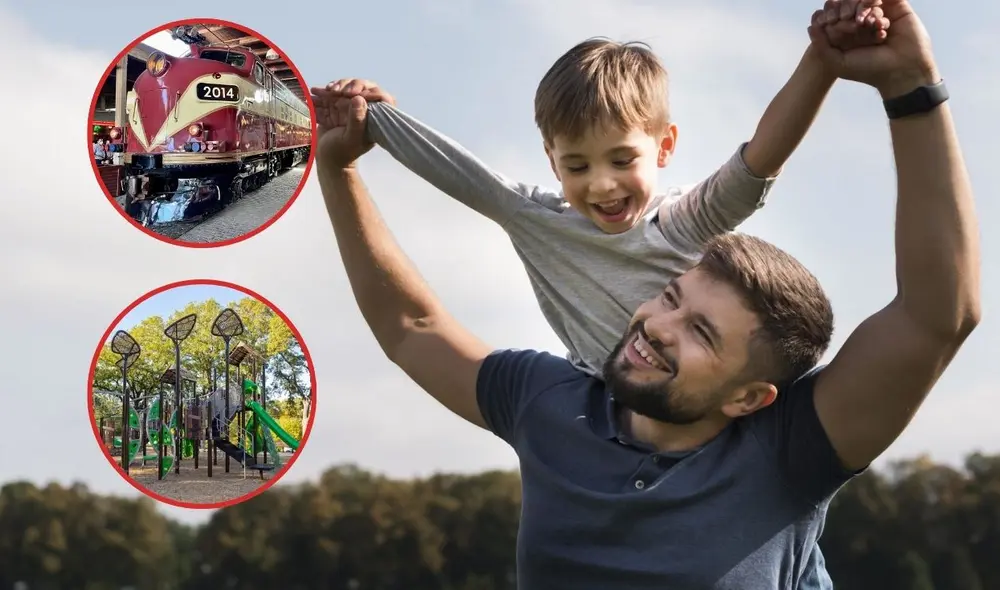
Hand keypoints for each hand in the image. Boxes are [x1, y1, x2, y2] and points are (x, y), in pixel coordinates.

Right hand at [310, 79, 396, 168]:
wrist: (327, 161)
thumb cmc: (342, 154)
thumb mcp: (351, 139)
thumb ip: (357, 120)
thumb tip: (359, 99)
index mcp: (372, 118)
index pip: (379, 96)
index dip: (368, 90)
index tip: (353, 93)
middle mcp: (362, 110)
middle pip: (359, 87)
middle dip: (347, 85)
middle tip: (336, 91)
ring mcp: (347, 108)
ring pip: (343, 89)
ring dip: (332, 88)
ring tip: (323, 91)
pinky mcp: (334, 109)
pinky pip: (328, 96)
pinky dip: (320, 93)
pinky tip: (314, 91)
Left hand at [809, 0, 939, 97]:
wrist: (902, 71)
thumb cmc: (869, 70)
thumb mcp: (837, 62)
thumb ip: (820, 45)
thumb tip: (811, 26)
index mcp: (846, 32)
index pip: (833, 14)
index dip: (830, 14)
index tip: (833, 23)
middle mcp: (862, 21)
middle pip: (847, 3)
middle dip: (846, 8)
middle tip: (855, 24)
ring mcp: (879, 13)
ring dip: (862, 7)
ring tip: (867, 24)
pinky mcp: (897, 7)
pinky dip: (875, 2)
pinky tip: (879, 21)